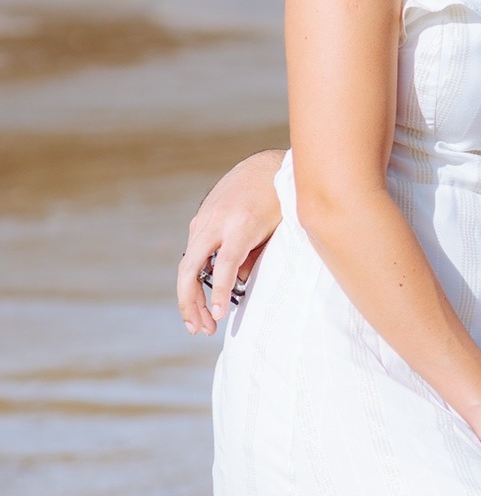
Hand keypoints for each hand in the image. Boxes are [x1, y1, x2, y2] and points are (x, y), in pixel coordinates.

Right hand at [177, 149, 285, 333]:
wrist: (264, 166)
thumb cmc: (277, 199)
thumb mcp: (276, 228)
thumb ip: (256, 257)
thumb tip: (236, 282)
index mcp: (240, 224)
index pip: (226, 263)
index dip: (222, 291)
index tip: (219, 315)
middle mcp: (216, 222)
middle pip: (191, 267)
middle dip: (190, 302)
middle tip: (202, 330)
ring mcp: (204, 220)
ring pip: (187, 264)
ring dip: (190, 296)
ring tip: (202, 324)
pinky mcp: (200, 220)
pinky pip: (192, 254)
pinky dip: (193, 278)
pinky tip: (203, 300)